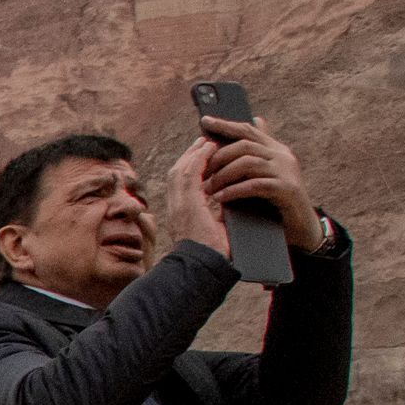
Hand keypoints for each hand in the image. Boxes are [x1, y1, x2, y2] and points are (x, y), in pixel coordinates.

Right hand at [161, 136, 230, 259]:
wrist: (206, 264)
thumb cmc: (212, 254)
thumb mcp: (215, 230)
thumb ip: (218, 216)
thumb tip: (228, 208)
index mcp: (181, 214)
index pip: (182, 185)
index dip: (192, 169)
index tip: (203, 157)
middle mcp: (175, 206)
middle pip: (177, 173)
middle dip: (190, 156)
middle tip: (203, 142)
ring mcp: (178, 202)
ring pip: (181, 168)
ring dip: (195, 152)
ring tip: (208, 140)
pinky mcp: (186, 200)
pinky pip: (190, 171)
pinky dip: (199, 157)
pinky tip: (209, 147)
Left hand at [195, 116, 323, 250]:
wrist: (301, 226)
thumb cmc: (276, 201)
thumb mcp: (263, 175)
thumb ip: (252, 156)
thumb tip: (248, 128)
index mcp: (275, 149)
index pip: (248, 130)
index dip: (225, 125)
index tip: (204, 121)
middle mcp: (282, 155)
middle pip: (244, 145)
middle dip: (218, 157)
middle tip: (200, 171)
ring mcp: (286, 171)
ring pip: (248, 163)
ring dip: (223, 175)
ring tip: (207, 188)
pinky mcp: (287, 189)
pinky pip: (255, 184)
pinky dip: (234, 190)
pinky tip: (220, 198)